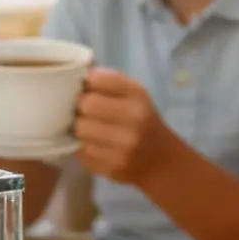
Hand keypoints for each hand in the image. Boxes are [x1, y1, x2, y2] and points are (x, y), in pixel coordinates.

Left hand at [73, 68, 174, 183]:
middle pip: (86, 105)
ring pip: (80, 130)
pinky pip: (81, 151)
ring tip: (88, 128)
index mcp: (137, 95)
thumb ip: (107, 80)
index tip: (88, 90)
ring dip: (79, 128)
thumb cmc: (141, 120)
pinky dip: (82, 146)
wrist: (159, 160)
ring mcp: (123, 146)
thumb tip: (78, 72)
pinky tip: (93, 144)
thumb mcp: (133, 94)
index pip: (96, 79)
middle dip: (80, 108)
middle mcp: (134, 119)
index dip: (87, 85)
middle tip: (84, 112)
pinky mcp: (111, 167)